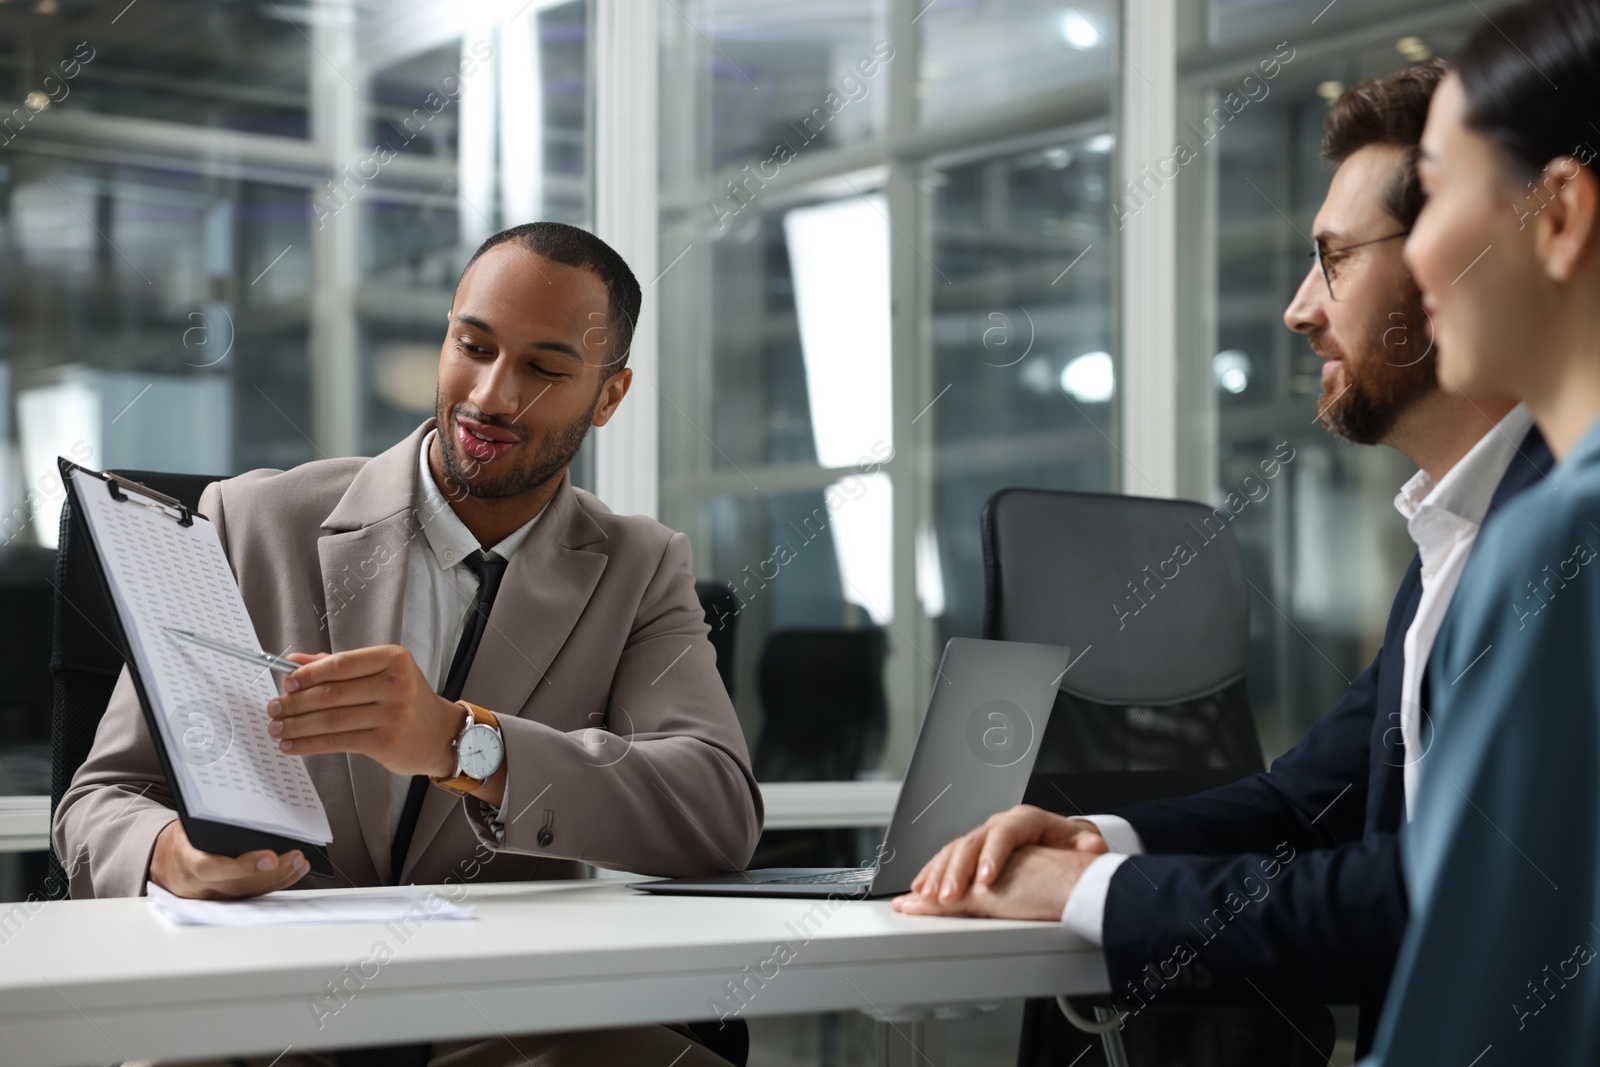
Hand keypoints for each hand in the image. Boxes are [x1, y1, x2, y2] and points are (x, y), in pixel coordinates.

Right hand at [149, 819, 306, 899]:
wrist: (164, 861)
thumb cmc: (182, 836)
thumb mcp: (188, 821)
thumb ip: (207, 815)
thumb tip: (241, 795)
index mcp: (186, 859)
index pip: (211, 868)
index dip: (242, 866)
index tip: (270, 856)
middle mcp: (199, 884)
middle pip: (238, 884)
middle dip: (271, 873)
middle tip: (296, 856)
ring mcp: (213, 894)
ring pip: (249, 892)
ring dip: (280, 878)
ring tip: (300, 862)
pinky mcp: (226, 898)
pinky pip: (253, 894)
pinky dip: (276, 882)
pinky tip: (294, 870)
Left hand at [268, 646, 459, 777]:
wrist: (440, 734)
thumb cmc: (405, 699)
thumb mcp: (382, 673)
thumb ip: (339, 665)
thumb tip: (295, 662)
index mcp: (394, 659)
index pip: (342, 663)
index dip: (309, 674)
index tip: (286, 683)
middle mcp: (397, 684)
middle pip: (333, 693)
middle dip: (296, 702)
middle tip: (274, 708)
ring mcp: (394, 714)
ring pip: (331, 719)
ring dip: (297, 725)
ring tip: (277, 727)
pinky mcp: (386, 742)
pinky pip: (338, 741)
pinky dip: (310, 744)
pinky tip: (292, 745)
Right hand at [908, 804, 1107, 904]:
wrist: (1060, 841)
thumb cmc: (1068, 843)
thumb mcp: (1080, 841)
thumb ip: (1084, 843)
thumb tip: (1091, 846)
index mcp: (1024, 820)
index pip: (1004, 834)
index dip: (992, 856)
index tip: (986, 879)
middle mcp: (999, 825)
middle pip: (971, 843)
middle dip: (957, 872)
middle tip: (949, 896)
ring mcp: (983, 838)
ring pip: (953, 851)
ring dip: (938, 875)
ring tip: (927, 896)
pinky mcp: (972, 852)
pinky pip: (946, 859)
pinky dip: (931, 874)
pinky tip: (920, 890)